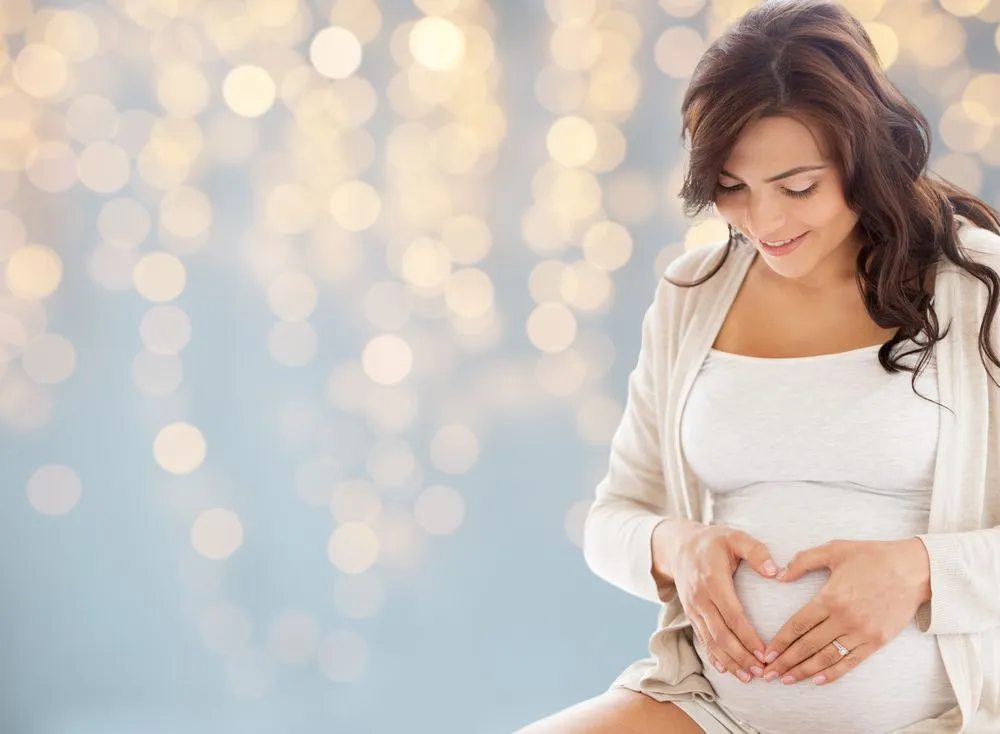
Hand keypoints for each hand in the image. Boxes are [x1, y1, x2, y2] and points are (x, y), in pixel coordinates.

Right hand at [664, 523, 779, 683]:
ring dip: (730, 661)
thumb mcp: (735, 537)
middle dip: (742, 656)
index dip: (748, 637)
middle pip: (722, 634)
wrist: (677, 545)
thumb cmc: (712, 541)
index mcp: (713, 581)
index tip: (766, 653)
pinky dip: (714, 656)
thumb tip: (776, 571)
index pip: (733, 616)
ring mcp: (693, 608)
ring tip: (748, 677)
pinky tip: (726, 669)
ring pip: (711, 641)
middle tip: (762, 672)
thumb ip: (756, 551)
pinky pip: (702, 639)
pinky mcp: (690, 614)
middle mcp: (700, 598)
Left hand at [761, 538, 930, 685]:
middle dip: (785, 662)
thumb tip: (779, 575)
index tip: (766, 653)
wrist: (914, 569)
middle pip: (807, 646)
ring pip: (826, 658)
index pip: (798, 625)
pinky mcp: (877, 641)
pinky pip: (851, 662)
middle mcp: (844, 619)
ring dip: (804, 671)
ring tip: (787, 680)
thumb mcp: (834, 549)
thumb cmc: (872, 556)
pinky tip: (817, 680)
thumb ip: (803, 561)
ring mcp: (861, 632)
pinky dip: (833, 673)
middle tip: (768, 674)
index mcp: (830, 598)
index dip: (780, 641)